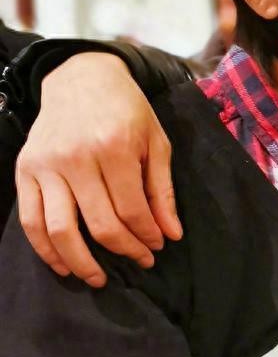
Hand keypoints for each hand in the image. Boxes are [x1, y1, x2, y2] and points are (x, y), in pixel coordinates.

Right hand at [15, 53, 181, 284]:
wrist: (82, 78)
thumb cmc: (126, 110)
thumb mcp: (156, 141)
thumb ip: (162, 189)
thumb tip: (172, 234)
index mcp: (113, 147)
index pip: (131, 209)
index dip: (146, 235)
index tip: (156, 246)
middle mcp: (76, 157)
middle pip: (99, 223)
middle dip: (123, 250)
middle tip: (139, 261)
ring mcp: (46, 165)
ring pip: (59, 229)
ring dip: (81, 262)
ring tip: (99, 278)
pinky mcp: (25, 170)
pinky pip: (30, 220)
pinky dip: (45, 249)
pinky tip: (63, 264)